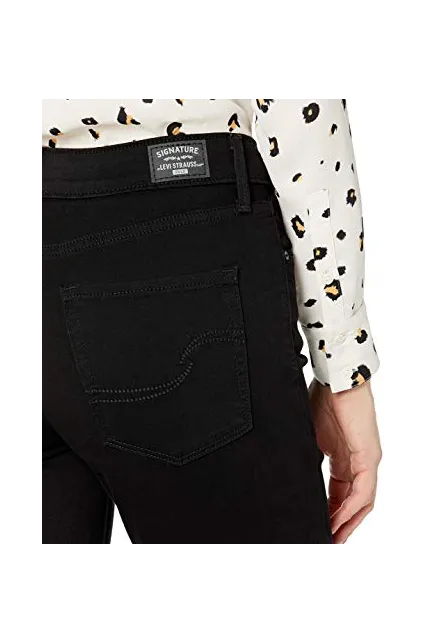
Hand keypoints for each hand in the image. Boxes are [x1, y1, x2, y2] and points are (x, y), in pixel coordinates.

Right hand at [308, 378, 381, 543]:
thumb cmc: (323, 398)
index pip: (342, 493)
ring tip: (331, 538)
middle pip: (355, 503)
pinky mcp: (369, 457)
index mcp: (347, 456)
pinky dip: (349, 510)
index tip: (318, 527)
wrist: (334, 378)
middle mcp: (362, 462)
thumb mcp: (310, 436)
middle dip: (341, 524)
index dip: (331, 513)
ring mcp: (368, 460)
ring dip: (347, 522)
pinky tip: (335, 521)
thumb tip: (290, 472)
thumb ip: (307, 456)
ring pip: (362, 502)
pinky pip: (362, 492)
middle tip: (326, 541)